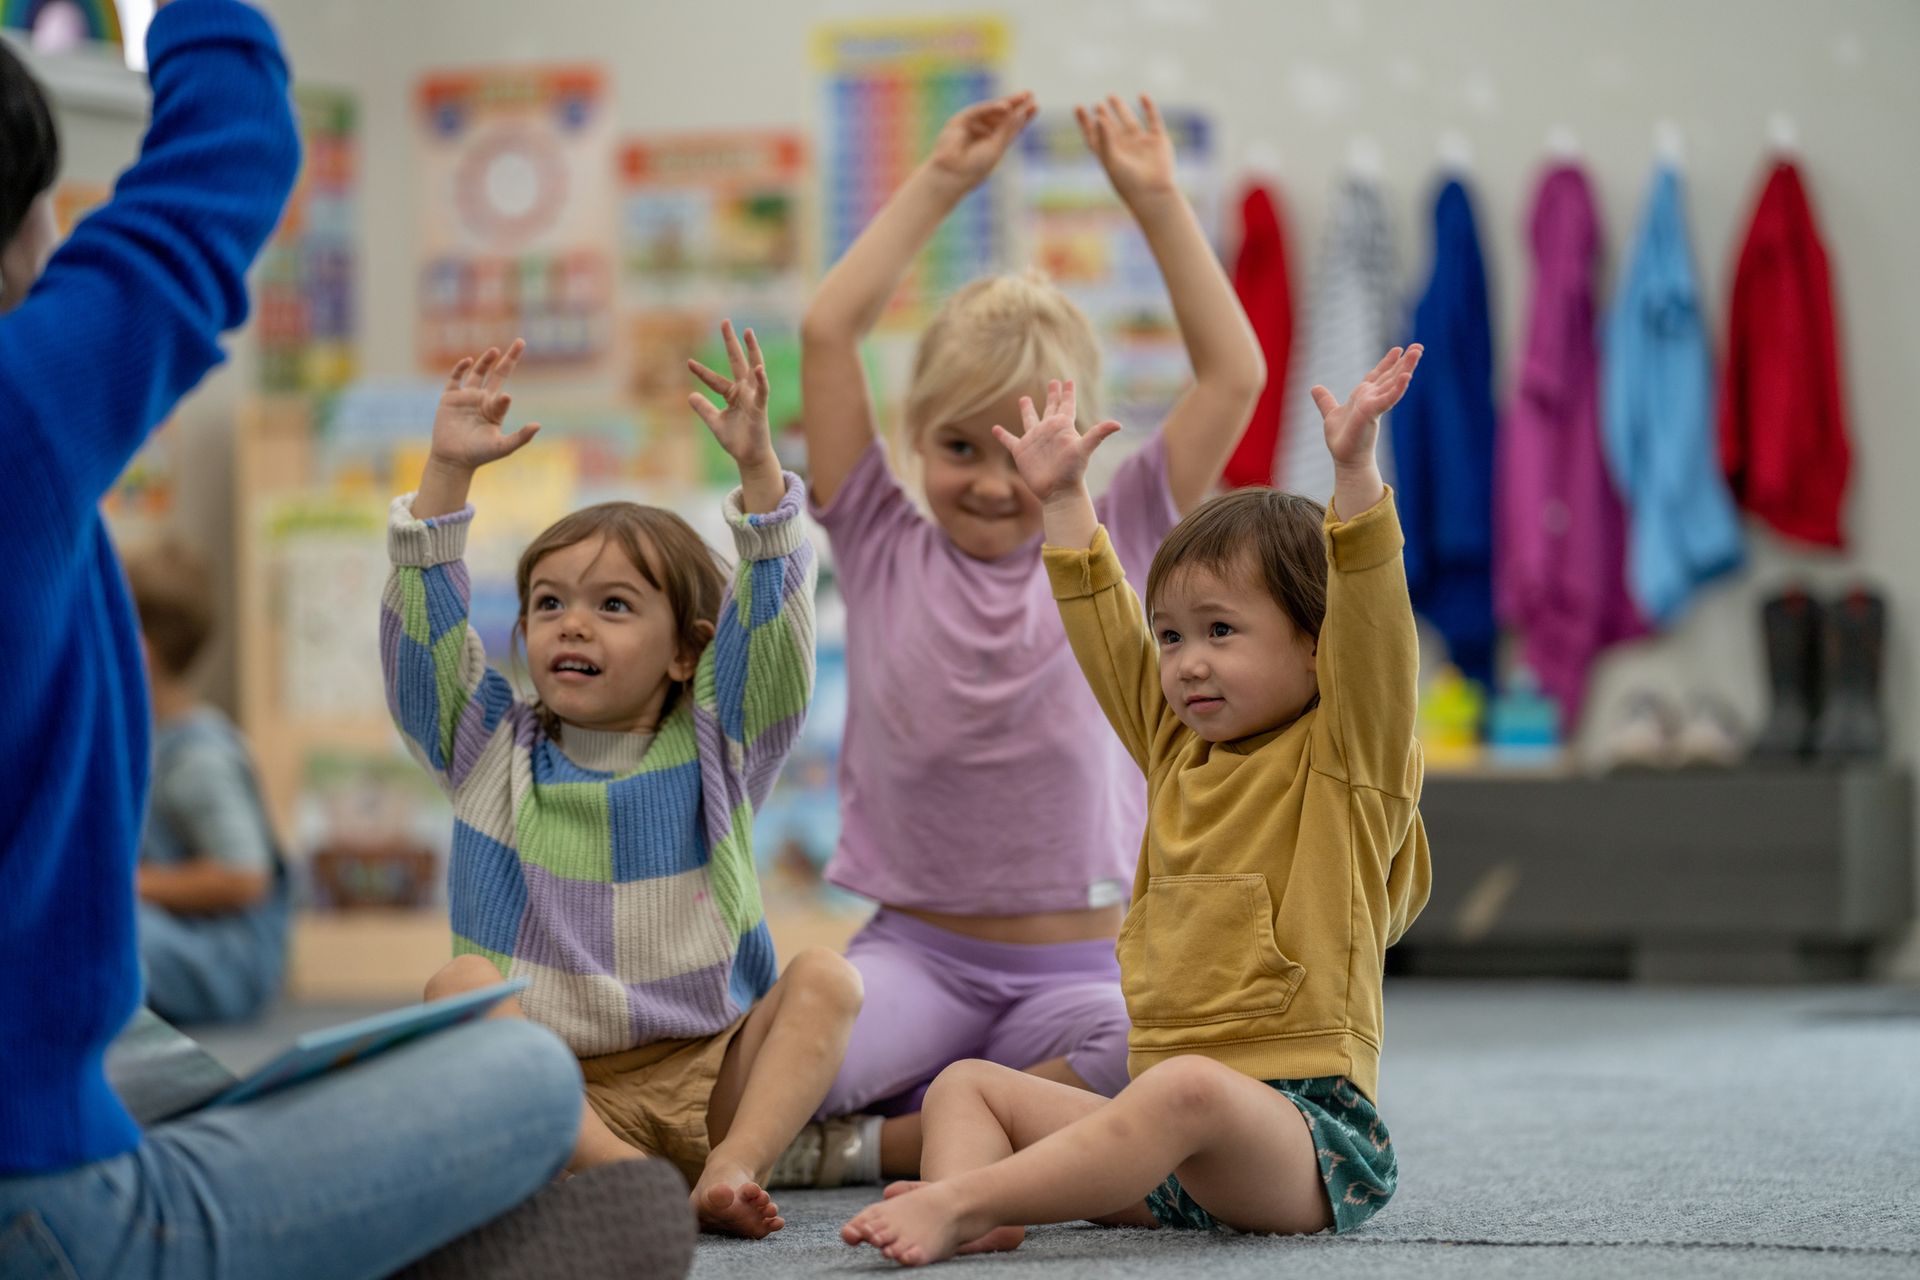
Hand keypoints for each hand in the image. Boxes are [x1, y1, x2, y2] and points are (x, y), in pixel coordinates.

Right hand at [429, 340, 539, 472]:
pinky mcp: (449, 398)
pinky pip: (455, 379)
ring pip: (477, 373)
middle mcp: (482, 400)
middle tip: (521, 342)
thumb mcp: (503, 447)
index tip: (504, 399)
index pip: (503, 396)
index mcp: (495, 410)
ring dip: (486, 361)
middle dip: (509, 359)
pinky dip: (460, 369)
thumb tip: (538, 425)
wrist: (453, 460)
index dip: (503, 397)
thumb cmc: (479, 455)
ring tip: (495, 351)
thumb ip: (521, 437)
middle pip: (497, 374)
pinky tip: (468, 361)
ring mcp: (465, 397)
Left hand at [687, 320, 774, 467]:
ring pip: (753, 369)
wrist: (749, 457)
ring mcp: (753, 397)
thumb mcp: (714, 423)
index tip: (688, 362)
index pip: (714, 379)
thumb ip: (704, 409)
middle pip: (737, 361)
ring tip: (748, 333)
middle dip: (731, 342)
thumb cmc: (736, 440)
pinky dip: (761, 380)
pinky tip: (759, 368)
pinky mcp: (760, 407)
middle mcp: (744, 391)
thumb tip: (690, 395)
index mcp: (732, 394)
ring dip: (752, 350)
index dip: (702, 371)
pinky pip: (762, 391)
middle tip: (725, 322)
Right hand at [927, 91, 1036, 190]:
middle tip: (1030, 94)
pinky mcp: (960, 121)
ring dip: (1006, 103)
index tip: (1036, 107)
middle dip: (1016, 105)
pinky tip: (1005, 107)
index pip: (1011, 127)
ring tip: (1021, 98)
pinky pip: (978, 111)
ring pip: (991, 111)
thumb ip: (1007, 130)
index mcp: (994, 143)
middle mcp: (983, 133)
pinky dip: (991, 108)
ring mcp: (971, 126)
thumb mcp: (997, 147)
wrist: (952, 175)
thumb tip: (1021, 112)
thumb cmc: (975, 168)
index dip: (1023, 117)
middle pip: (1002, 116)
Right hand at [990, 380, 1121, 504]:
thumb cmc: (1072, 471)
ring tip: (1024, 398)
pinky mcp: (1021, 452)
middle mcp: (1048, 431)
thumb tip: (1118, 424)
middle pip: (1050, 408)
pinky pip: (1009, 440)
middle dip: (1053, 395)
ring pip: (1029, 420)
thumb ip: (1098, 434)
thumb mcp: (1084, 449)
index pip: (1067, 405)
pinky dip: (1002, 435)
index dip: (1068, 393)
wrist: (1057, 492)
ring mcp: (1034, 441)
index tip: (1068, 381)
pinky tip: (995, 428)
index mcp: (1063, 427)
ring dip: (1027, 409)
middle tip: (1054, 382)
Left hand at [1075, 94, 1176, 205]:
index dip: (1085, 123)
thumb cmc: (1129, 182)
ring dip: (1121, 109)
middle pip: (1111, 129)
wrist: (1154, 194)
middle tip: (1097, 105)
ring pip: (1129, 122)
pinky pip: (1153, 120)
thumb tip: (1098, 117)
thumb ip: (1104, 139)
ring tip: (1111, 96)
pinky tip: (1142, 95)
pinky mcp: (1158, 141)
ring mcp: (1141, 144)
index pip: (1094, 136)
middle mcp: (1124, 149)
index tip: (1078, 108)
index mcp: (1109, 156)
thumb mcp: (1112, 161)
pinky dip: (1149, 108)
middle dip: (1103, 117)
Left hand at [1312, 345, 1422, 469]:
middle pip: (1391, 375)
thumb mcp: (1331, 414)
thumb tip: (1315, 388)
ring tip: (1418, 353)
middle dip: (1404, 361)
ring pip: (1393, 382)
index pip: (1378, 375)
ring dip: (1406, 368)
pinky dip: (1398, 387)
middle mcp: (1372, 398)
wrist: (1345, 458)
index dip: (1387, 362)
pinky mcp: (1373, 412)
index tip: (1398, 349)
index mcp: (1364, 396)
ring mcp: (1374, 404)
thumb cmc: (1342, 439)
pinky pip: (1388, 398)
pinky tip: (1407, 376)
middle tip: (1419, 347)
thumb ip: (1325, 400)